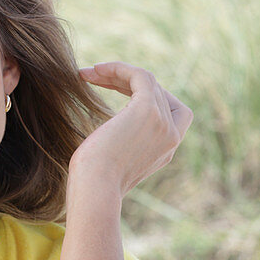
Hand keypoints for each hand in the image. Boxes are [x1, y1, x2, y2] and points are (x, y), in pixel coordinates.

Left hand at [72, 61, 193, 198]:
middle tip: (94, 78)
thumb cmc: (92, 184)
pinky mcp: (148, 110)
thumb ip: (122, 146)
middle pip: (157, 93)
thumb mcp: (112, 163)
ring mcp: (163, 123)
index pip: (169, 112)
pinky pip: (140, 76)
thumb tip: (112, 134)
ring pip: (147, 82)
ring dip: (116, 74)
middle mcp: (171, 137)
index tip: (113, 93)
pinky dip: (118, 68)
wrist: (94, 191)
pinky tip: (95, 70)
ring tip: (87, 74)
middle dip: (125, 82)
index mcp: (165, 152)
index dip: (144, 97)